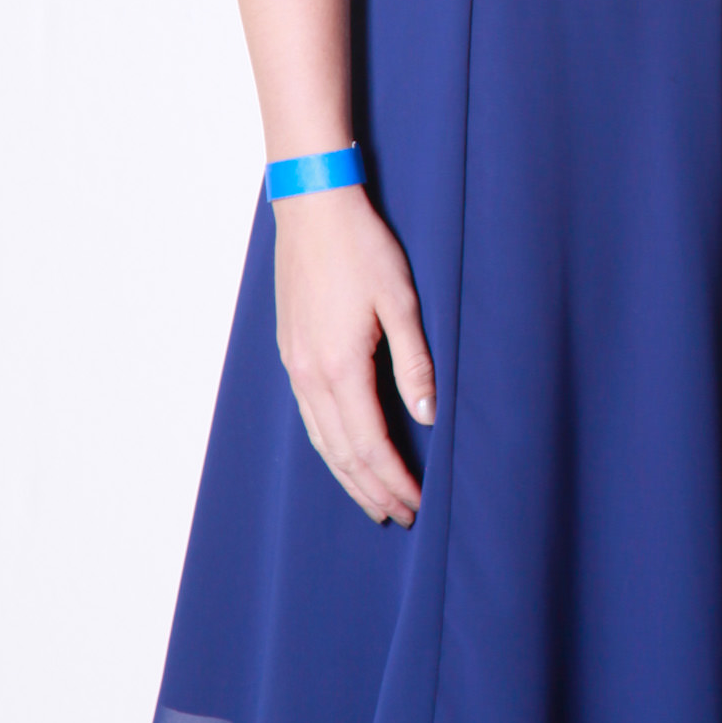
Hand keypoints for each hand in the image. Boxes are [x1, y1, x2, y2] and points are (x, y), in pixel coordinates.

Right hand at [273, 187, 435, 525]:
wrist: (312, 207)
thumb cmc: (362, 247)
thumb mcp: (402, 302)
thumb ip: (416, 364)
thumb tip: (430, 416)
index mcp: (340, 368)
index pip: (370, 446)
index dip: (394, 480)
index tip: (418, 504)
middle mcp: (310, 376)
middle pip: (341, 454)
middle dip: (372, 490)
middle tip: (401, 515)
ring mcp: (295, 365)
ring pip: (320, 440)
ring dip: (348, 475)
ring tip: (374, 499)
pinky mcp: (291, 352)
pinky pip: (309, 417)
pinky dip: (329, 445)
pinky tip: (344, 451)